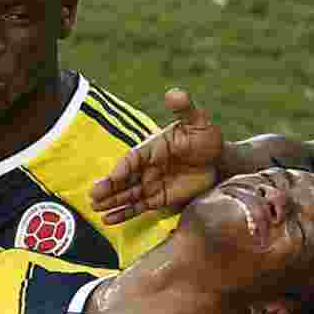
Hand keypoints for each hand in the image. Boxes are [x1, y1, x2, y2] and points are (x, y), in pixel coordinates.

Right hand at [90, 88, 223, 223]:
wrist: (219, 160)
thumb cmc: (206, 137)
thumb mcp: (198, 121)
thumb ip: (184, 108)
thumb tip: (174, 94)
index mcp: (152, 147)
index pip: (133, 159)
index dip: (123, 168)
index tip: (114, 178)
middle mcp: (147, 167)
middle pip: (124, 179)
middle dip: (110, 188)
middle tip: (94, 196)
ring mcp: (151, 184)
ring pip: (127, 194)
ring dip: (112, 202)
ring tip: (95, 208)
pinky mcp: (159, 199)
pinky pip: (138, 207)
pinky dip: (124, 213)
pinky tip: (108, 220)